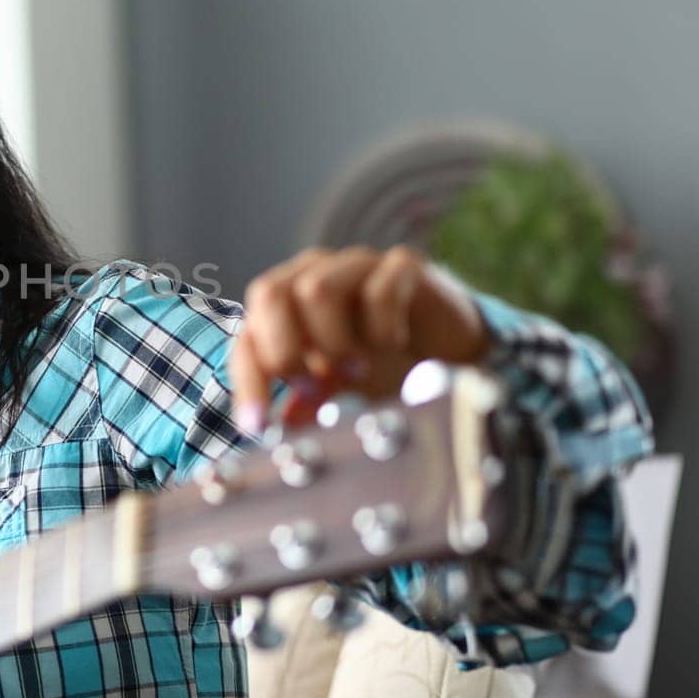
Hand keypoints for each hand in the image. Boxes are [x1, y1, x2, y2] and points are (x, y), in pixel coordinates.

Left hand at [227, 245, 490, 434]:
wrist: (450, 346)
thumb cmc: (384, 363)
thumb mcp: (340, 390)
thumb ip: (306, 404)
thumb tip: (276, 432)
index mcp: (287, 305)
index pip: (248, 337)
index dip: (248, 382)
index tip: (257, 425)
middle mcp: (314, 275)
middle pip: (269, 293)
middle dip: (285, 349)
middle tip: (314, 384)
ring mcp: (357, 265)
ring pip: (316, 288)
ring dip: (333, 341)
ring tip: (357, 368)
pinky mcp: (402, 266)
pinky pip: (379, 289)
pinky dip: (381, 328)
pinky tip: (393, 346)